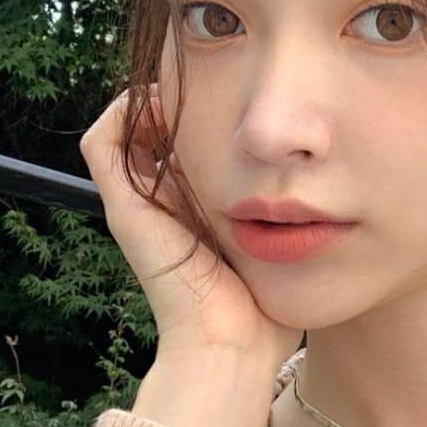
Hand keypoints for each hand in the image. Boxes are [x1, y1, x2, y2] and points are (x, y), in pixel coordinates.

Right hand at [78, 83, 303, 368]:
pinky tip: (163, 99)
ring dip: (152, 99)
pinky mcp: (123, 208)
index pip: (186, 149)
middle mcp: (160, 205)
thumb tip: (322, 193)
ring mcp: (137, 206)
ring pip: (124, 130)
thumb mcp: (284, 249)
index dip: (206, 117)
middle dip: (183, 101)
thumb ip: (295, 223)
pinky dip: (126, 111)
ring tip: (189, 84)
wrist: (231, 346)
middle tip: (216, 80)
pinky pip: (104, 142)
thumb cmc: (264, 311)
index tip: (240, 98)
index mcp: (194, 213)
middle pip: (154, 134)